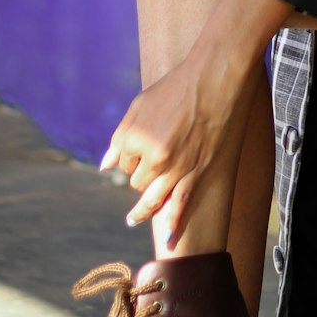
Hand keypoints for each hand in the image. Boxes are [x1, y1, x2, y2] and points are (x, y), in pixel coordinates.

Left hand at [101, 48, 251, 242]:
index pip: (123, 162)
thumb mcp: (139, 106)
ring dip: (142, 211)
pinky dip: (173, 221)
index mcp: (134, 138)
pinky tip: (167, 236)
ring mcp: (175, 167)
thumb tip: (104, 165)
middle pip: (137, 181)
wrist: (212, 80)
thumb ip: (120, 137)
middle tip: (152, 160)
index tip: (142, 145)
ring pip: (152, 197)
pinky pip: (181, 203)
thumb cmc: (174, 88)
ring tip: (132, 220)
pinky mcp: (196, 171)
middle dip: (140, 174)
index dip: (130, 157)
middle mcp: (152, 157)